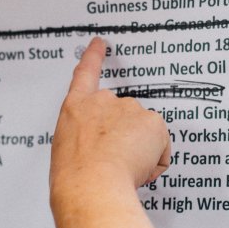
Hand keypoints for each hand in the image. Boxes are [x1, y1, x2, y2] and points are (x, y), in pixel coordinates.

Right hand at [50, 37, 170, 191]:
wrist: (91, 184)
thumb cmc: (75, 176)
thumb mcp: (68, 151)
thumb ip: (87, 140)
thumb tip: (105, 152)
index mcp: (76, 108)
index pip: (85, 74)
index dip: (93, 56)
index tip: (99, 43)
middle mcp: (103, 101)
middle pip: (124, 114)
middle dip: (126, 136)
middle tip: (115, 162)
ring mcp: (129, 109)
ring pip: (144, 132)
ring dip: (140, 149)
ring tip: (122, 169)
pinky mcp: (152, 121)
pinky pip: (161, 146)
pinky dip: (155, 160)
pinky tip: (138, 169)